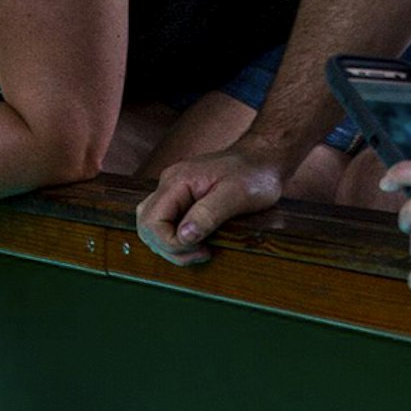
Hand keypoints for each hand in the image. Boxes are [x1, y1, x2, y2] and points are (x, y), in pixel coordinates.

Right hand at [133, 150, 283, 267]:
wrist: (263, 158)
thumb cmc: (254, 173)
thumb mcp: (237, 195)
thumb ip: (208, 214)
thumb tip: (184, 236)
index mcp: (177, 181)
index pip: (152, 222)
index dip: (171, 244)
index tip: (202, 249)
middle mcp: (169, 185)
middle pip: (147, 227)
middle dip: (170, 248)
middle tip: (202, 253)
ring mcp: (174, 191)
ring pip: (153, 227)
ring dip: (172, 246)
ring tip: (202, 250)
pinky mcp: (182, 198)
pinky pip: (166, 223)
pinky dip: (177, 239)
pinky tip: (198, 242)